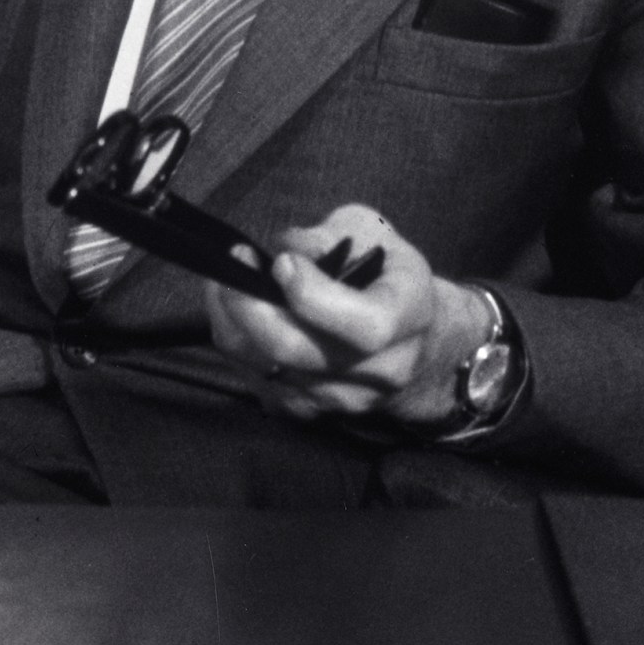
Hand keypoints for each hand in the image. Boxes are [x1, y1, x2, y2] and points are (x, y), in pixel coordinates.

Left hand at [203, 204, 491, 429]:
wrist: (414, 342)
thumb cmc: (388, 275)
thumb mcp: (372, 233)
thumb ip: (328, 236)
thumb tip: (284, 248)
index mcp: (408, 316)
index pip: (365, 327)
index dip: (314, 297)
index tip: (282, 263)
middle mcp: (380, 369)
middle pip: (298, 353)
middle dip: (251, 305)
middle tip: (237, 263)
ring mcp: (342, 398)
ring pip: (265, 368)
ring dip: (233, 321)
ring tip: (229, 280)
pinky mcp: (308, 411)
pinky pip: (255, 380)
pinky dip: (236, 342)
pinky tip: (237, 310)